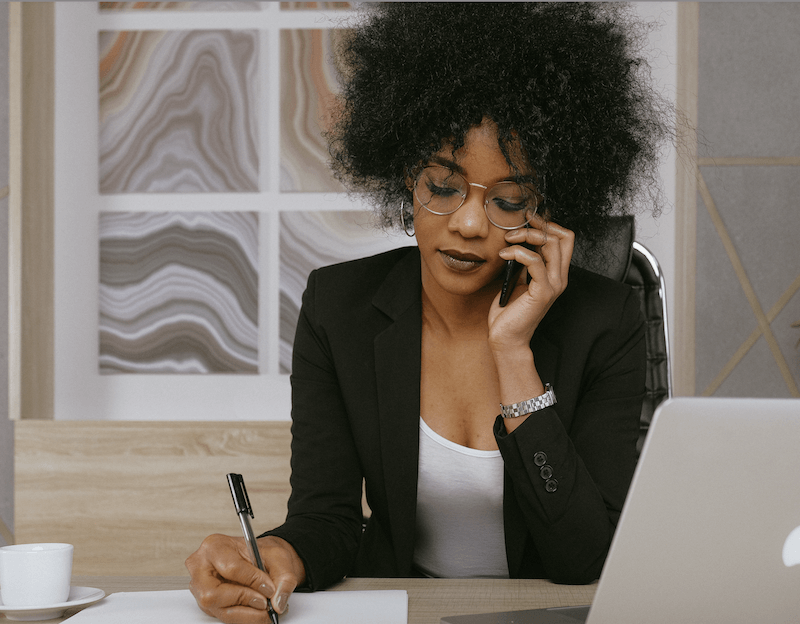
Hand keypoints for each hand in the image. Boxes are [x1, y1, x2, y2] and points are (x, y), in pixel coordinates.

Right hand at [186, 534, 305, 623]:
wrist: (261, 559)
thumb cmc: (263, 554)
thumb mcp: (279, 558)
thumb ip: (284, 579)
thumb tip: (278, 602)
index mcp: (215, 546)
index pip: (231, 568)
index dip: (252, 581)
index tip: (269, 588)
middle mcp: (201, 568)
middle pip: (214, 594)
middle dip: (244, 599)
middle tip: (265, 601)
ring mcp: (201, 588)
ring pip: (219, 609)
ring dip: (246, 613)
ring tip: (264, 606)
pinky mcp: (208, 603)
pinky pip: (224, 616)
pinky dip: (244, 616)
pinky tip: (256, 610)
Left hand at [488, 216, 573, 351]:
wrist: (506, 338)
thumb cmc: (509, 312)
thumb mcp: (517, 280)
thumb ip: (524, 263)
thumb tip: (518, 241)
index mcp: (556, 274)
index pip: (565, 238)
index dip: (547, 224)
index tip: (526, 220)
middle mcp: (559, 278)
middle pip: (563, 237)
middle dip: (538, 225)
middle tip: (515, 226)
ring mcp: (553, 285)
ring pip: (551, 245)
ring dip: (527, 236)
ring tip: (507, 239)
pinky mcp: (542, 293)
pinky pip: (535, 261)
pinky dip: (518, 252)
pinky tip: (503, 254)